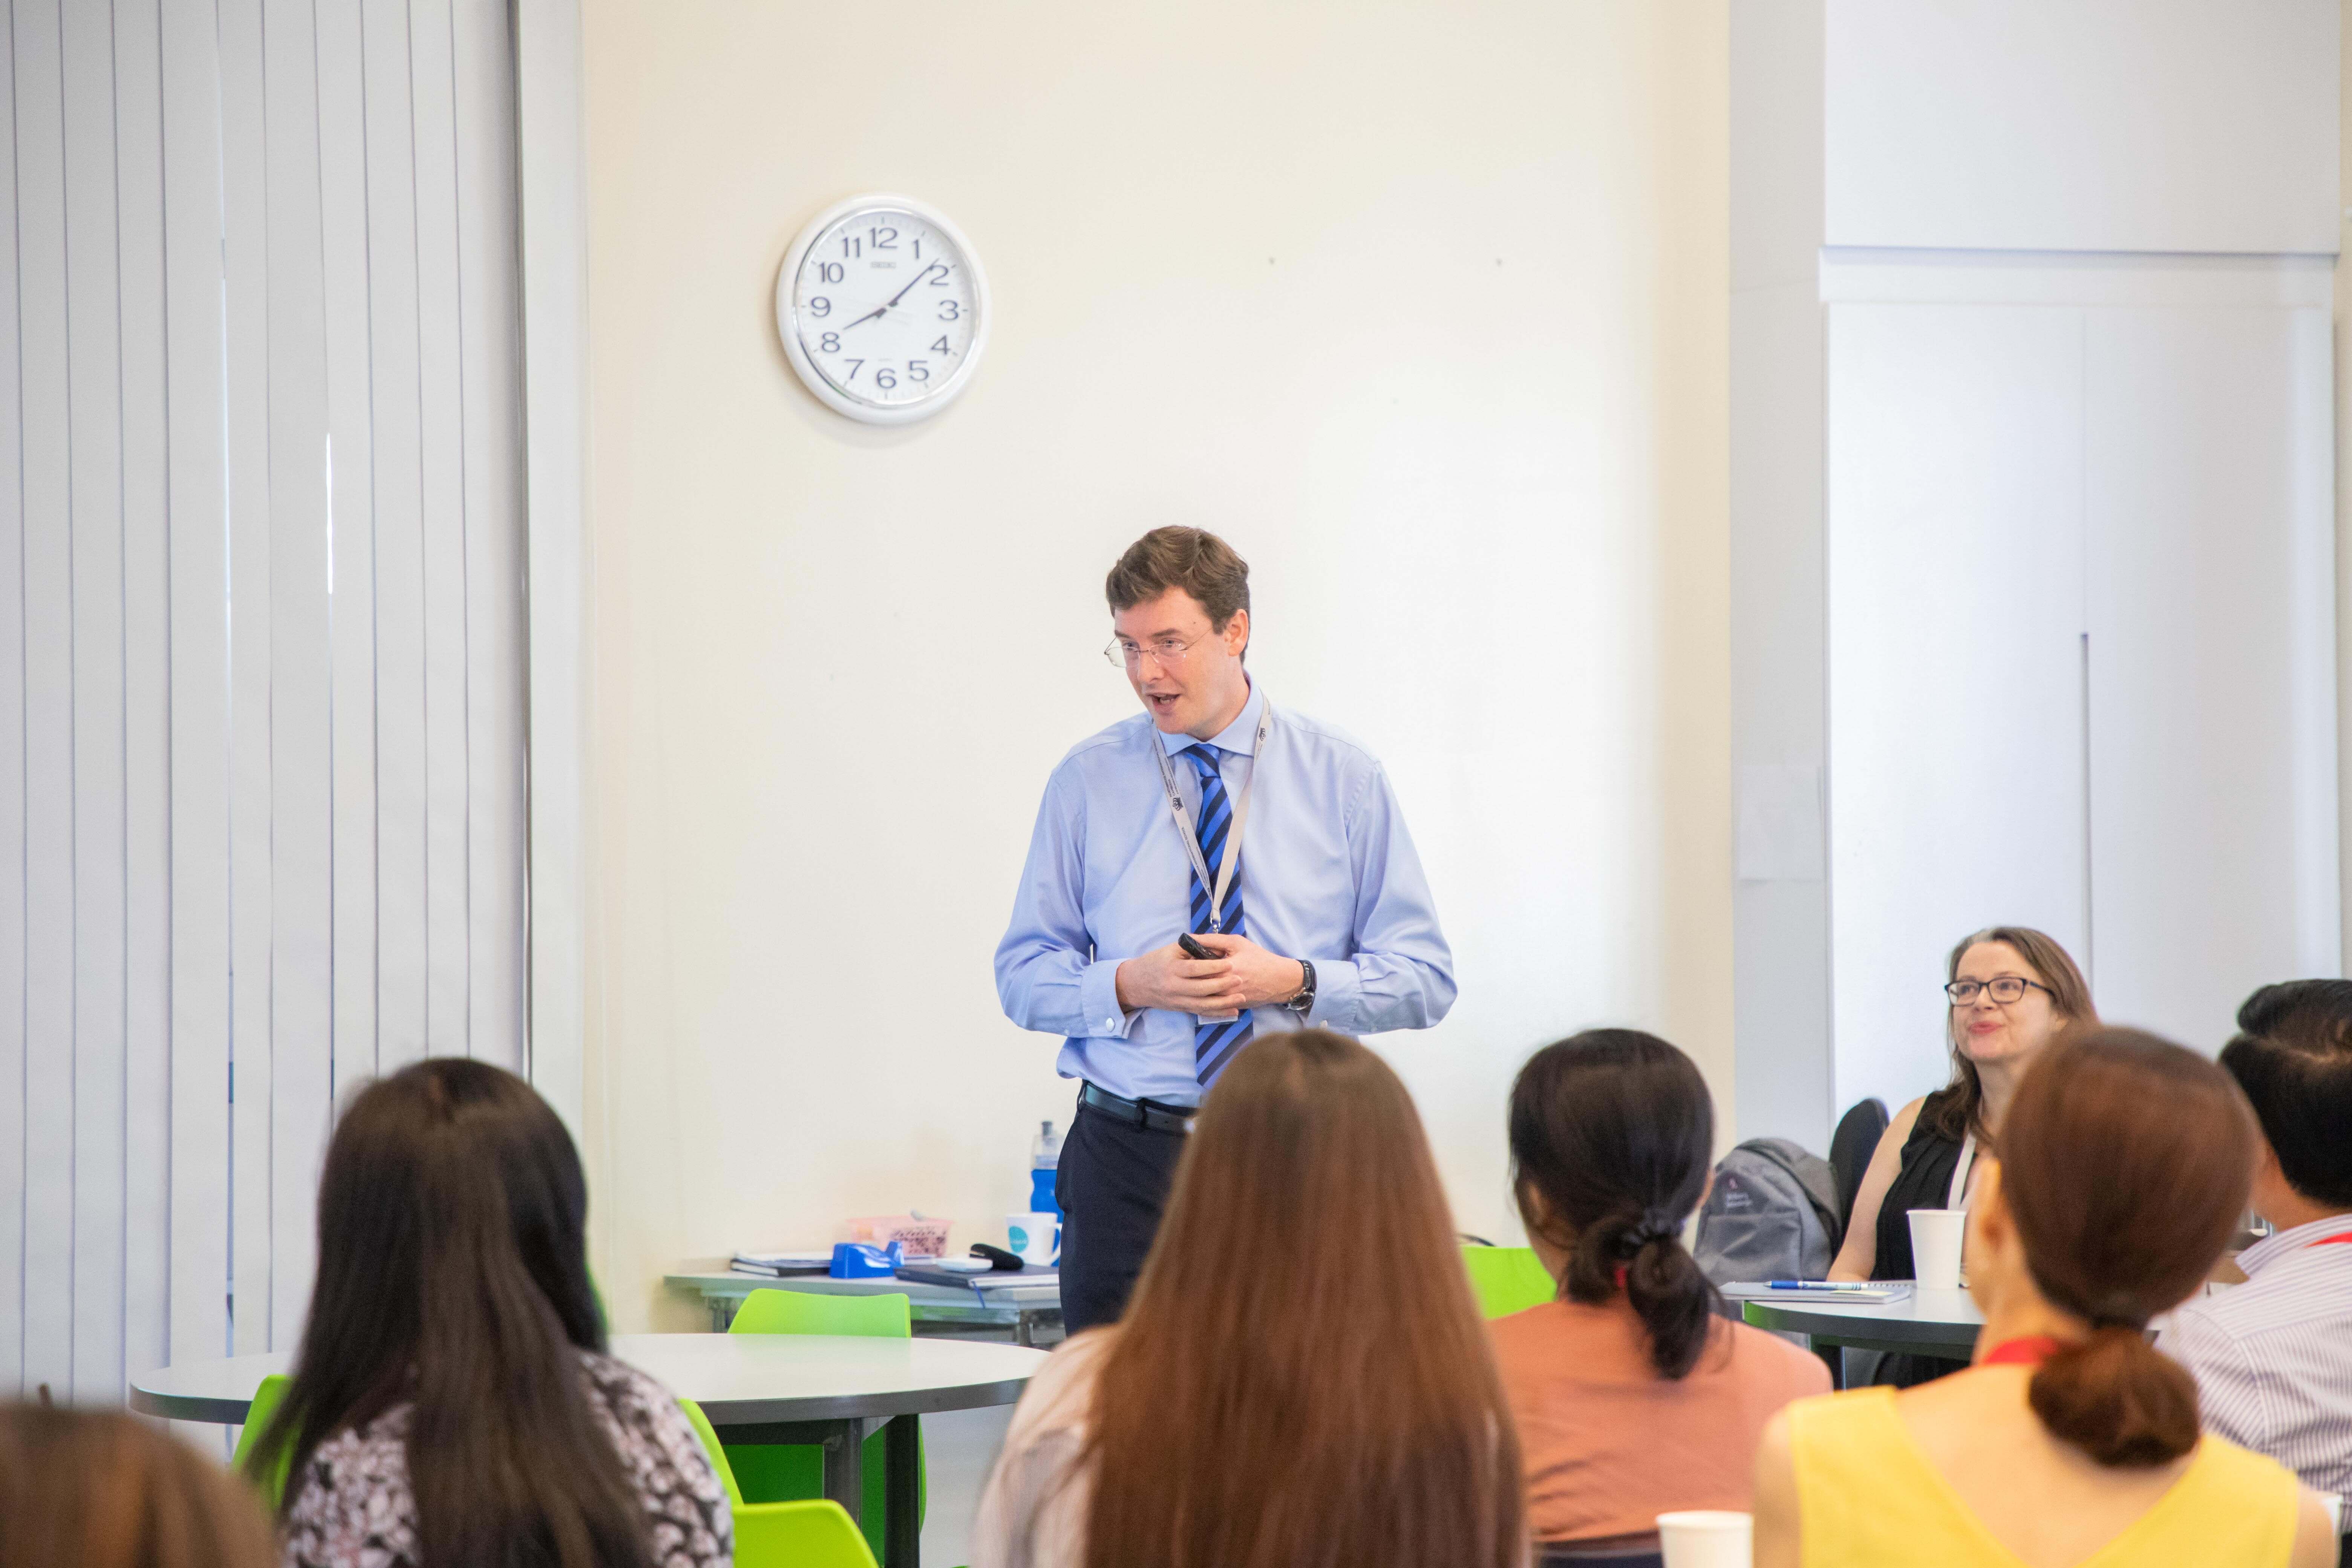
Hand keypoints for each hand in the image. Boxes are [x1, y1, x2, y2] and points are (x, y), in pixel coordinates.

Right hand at [1115, 942, 1246, 1014]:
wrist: (1136, 983)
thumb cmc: (1156, 962)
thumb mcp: (1170, 950)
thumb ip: (1190, 948)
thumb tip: (1213, 947)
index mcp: (1172, 968)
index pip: (1195, 968)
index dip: (1213, 966)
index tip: (1230, 963)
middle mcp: (1174, 986)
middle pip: (1201, 988)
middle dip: (1222, 985)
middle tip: (1239, 979)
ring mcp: (1178, 1000)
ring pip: (1203, 1004)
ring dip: (1224, 1003)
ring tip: (1241, 998)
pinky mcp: (1182, 1008)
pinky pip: (1202, 1012)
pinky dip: (1218, 1013)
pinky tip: (1233, 1011)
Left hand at [1188, 933, 1305, 1008]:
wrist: (1279, 980)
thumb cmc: (1258, 958)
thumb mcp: (1236, 943)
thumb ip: (1212, 940)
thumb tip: (1191, 937)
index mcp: (1225, 969)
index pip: (1196, 968)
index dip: (1185, 963)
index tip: (1179, 957)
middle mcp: (1224, 987)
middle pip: (1196, 984)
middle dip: (1188, 976)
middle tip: (1180, 969)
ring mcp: (1227, 1000)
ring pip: (1202, 996)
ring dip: (1194, 988)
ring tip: (1190, 978)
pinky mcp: (1230, 1007)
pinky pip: (1211, 1003)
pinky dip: (1204, 996)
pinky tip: (1201, 988)